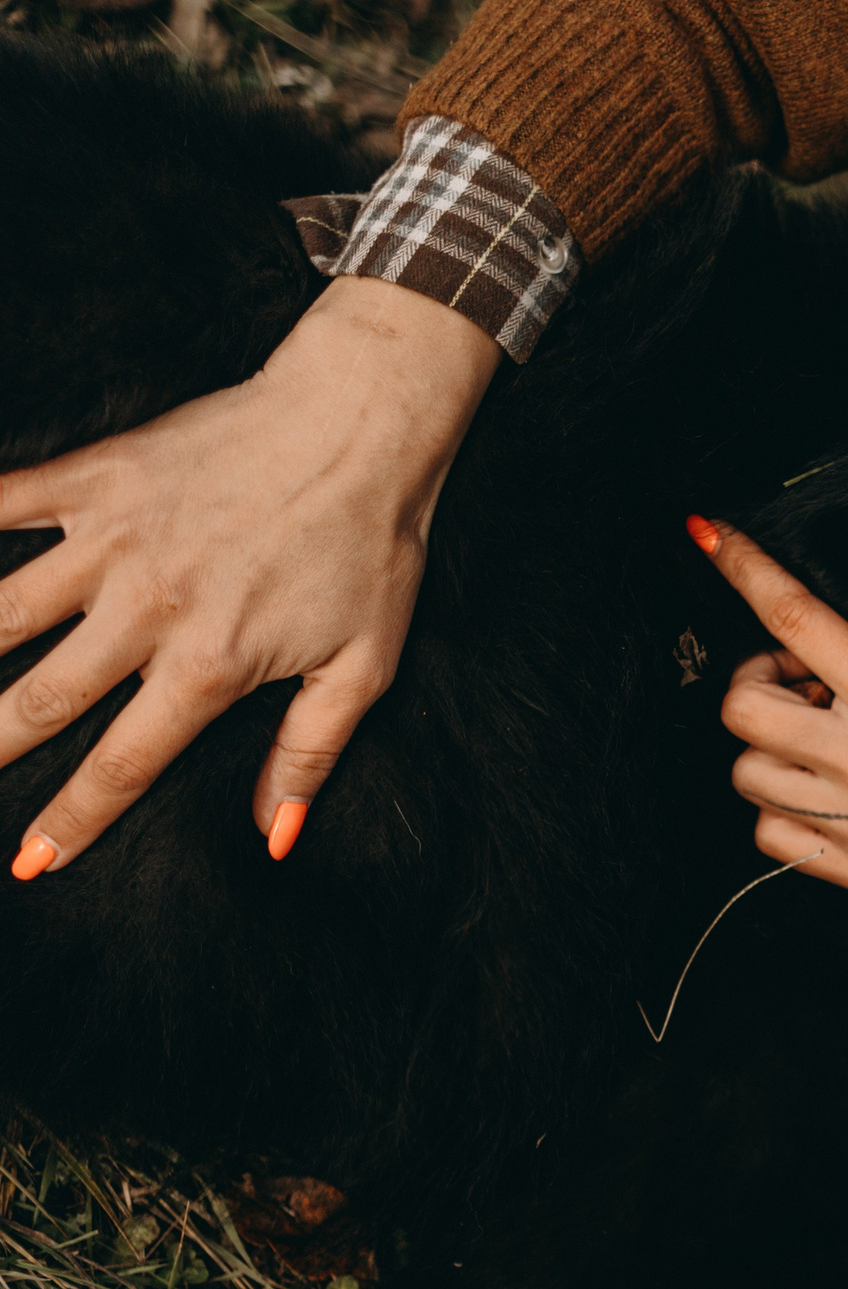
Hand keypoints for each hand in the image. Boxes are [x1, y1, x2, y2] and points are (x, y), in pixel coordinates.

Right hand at [1, 275, 500, 874]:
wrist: (362, 426)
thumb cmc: (371, 548)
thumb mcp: (363, 666)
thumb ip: (308, 754)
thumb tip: (275, 835)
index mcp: (212, 665)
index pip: (123, 764)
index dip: (72, 821)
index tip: (29, 862)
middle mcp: (149, 610)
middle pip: (40, 701)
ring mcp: (114, 541)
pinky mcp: (97, 478)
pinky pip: (1, 503)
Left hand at [699, 505, 847, 947]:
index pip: (793, 617)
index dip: (742, 567)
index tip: (708, 536)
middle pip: (743, 706)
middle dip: (762, 677)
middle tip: (811, 679)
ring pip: (747, 772)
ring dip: (771, 744)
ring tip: (825, 737)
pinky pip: (769, 835)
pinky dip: (782, 807)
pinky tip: (827, 789)